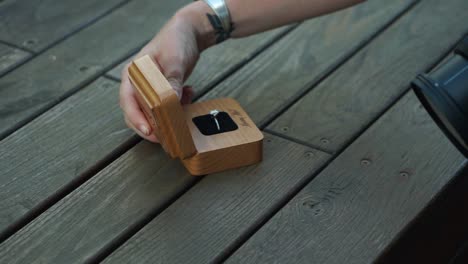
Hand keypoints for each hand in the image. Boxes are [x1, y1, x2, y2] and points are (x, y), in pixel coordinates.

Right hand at [119, 3, 212, 141]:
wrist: (189, 32)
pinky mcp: (162, 91)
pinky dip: (178, 106)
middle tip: (166, 136)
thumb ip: (171, 81)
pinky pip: (166, 107)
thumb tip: (170, 102)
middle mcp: (138, 83)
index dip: (136, 119)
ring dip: (168, 116)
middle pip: (137, 112)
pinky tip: (190, 95)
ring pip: (153, 112)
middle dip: (152, 126)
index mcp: (133, 74)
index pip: (128, 101)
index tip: (148, 131)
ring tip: (184, 107)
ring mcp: (149, 88)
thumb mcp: (175, 60)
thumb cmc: (176, 41)